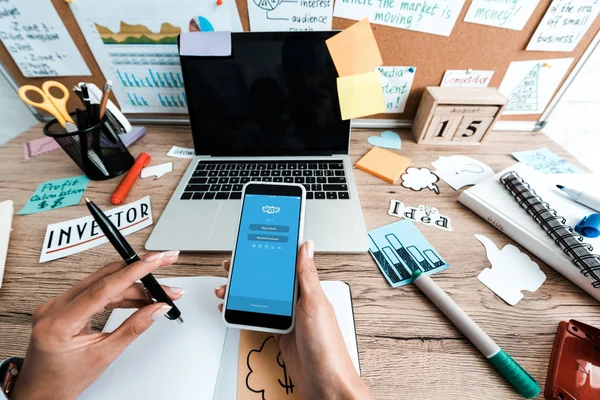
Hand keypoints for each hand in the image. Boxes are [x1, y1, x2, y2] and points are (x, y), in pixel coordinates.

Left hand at [12, 251, 183, 399]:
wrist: (40, 391)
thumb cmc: (63, 380)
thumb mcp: (103, 355)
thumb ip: (133, 328)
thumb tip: (156, 308)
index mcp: (60, 322)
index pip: (103, 287)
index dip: (134, 271)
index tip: (155, 261)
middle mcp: (54, 307)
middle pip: (106, 280)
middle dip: (139, 273)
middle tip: (164, 266)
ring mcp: (57, 304)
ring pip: (103, 284)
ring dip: (133, 286)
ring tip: (158, 293)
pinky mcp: (64, 306)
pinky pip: (96, 292)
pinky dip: (119, 293)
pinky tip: (139, 298)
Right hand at [215, 241, 372, 399]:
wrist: (325, 384)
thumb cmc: (327, 347)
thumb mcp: (315, 304)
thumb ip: (307, 275)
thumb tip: (306, 246)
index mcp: (309, 290)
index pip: (286, 264)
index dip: (270, 253)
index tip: (253, 244)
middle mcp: (299, 302)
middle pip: (269, 281)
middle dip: (249, 273)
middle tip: (231, 267)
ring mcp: (289, 319)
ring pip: (261, 299)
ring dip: (242, 293)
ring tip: (226, 289)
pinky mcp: (281, 334)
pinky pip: (260, 318)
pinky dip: (245, 313)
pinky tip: (235, 309)